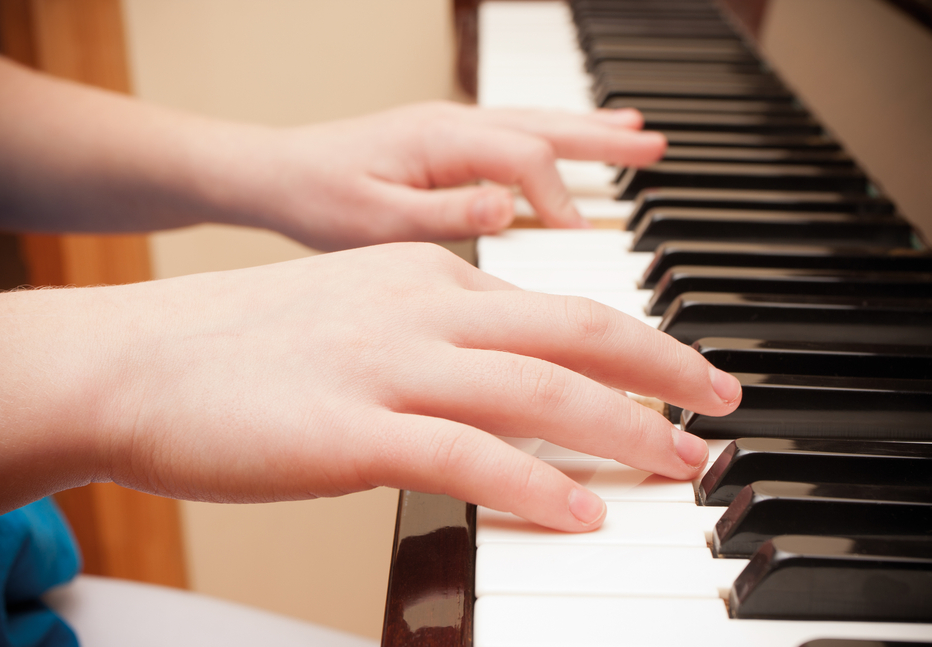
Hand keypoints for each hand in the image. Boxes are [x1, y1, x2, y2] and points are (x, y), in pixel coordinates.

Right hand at [72, 244, 735, 531]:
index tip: (675, 374)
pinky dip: (535, 485)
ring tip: (683, 467)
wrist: (130, 361)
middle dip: (662, 369)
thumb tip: (496, 385)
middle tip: (719, 404)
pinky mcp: (350, 432)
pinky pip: (466, 457)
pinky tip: (580, 512)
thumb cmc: (237, 348)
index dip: (630, 341)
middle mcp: (419, 307)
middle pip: (573, 330)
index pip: (553, 304)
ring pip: (539, 390)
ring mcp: (386, 366)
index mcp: (423, 275)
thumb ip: (429, 337)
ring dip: (625, 431)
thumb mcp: (355, 315)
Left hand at [234, 102, 665, 248]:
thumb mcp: (374, 221)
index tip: (586, 239)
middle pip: (544, 125)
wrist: (275, 176)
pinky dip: (554, 137)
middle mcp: (452, 125)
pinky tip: (572, 146)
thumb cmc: (317, 200)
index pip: (525, 160)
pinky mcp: (446, 143)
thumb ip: (444, 214)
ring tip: (638, 137)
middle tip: (656, 151)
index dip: (561, 199)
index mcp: (440, 140)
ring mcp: (451, 129)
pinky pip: (515, 133)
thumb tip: (508, 207)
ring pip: (535, 123)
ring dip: (588, 131)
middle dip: (602, 141)